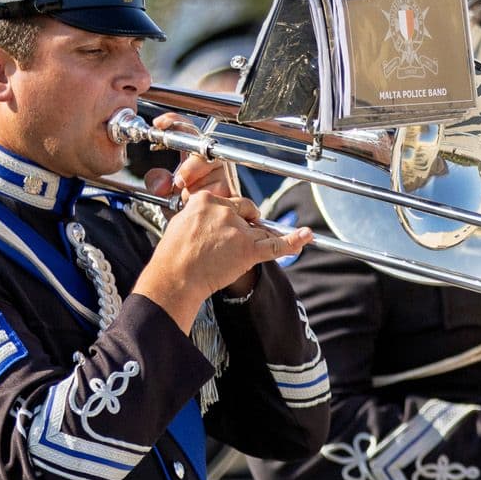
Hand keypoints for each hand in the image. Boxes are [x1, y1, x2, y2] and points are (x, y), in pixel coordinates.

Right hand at [137, 192, 309, 331]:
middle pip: (247, 211)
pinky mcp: (247, 250)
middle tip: (230, 242)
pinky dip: (293, 241)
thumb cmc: (173, 256)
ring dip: (257, 238)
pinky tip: (307, 236)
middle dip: (245, 224)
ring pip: (258, 229)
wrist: (174, 278)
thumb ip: (202, 214)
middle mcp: (224, 212)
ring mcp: (238, 231)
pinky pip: (276, 245)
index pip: (229, 202)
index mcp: (205, 201)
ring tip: (240, 251)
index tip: (225, 226)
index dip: (230, 216)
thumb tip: (214, 216)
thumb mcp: (181, 222)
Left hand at [143, 112, 241, 200]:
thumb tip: (162, 182)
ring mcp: (225, 175)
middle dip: (191, 168)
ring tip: (190, 200)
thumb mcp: (164, 194)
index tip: (160, 124)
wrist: (202, 227)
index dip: (174, 122)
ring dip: (198, 190)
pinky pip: (221, 192)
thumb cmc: (186, 207)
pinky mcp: (234, 191)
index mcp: (194, 155)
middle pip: (205, 151)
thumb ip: (157, 183)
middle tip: (180, 182)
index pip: (188, 129)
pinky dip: (208, 201)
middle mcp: (212, 161)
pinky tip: (202, 207)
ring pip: (214, 175)